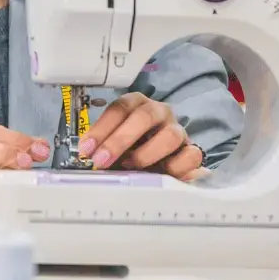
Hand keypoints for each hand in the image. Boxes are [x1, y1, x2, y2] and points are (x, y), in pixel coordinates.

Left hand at [78, 92, 202, 179]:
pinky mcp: (192, 150)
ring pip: (170, 136)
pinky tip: (161, 174)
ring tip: (131, 167)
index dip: (101, 128)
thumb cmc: (132, 150)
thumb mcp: (114, 146)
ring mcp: (178, 130)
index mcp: (136, 105)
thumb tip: (87, 154)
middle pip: (144, 116)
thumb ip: (103, 147)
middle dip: (120, 140)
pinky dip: (176, 167)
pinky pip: (191, 155)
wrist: (161, 163)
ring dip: (146, 154)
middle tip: (102, 160)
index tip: (87, 148)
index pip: (120, 108)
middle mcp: (159, 112)